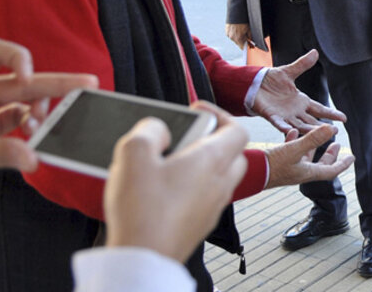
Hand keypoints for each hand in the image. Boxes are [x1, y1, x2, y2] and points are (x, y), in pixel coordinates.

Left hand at [0, 37, 96, 171]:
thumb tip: (32, 157)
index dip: (17, 59)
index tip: (26, 79)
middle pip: (21, 81)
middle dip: (55, 84)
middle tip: (87, 86)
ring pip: (22, 103)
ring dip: (39, 112)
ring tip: (44, 127)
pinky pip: (16, 124)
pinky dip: (29, 130)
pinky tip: (34, 140)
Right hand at [104, 101, 248, 262]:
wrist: (142, 260)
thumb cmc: (142, 210)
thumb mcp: (133, 153)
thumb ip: (150, 129)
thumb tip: (160, 128)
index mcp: (212, 160)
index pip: (237, 129)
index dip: (219, 114)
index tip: (196, 112)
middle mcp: (220, 183)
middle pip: (233, 153)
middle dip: (213, 140)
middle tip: (185, 138)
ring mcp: (213, 206)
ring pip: (220, 176)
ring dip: (203, 165)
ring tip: (169, 164)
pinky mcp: (200, 224)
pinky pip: (206, 197)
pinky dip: (194, 188)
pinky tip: (164, 191)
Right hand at [225, 23, 251, 49]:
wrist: (236, 13)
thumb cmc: (243, 21)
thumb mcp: (249, 29)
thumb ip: (250, 37)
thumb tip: (251, 41)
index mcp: (238, 38)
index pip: (242, 47)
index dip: (246, 47)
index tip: (249, 45)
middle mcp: (232, 38)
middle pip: (238, 43)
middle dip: (242, 41)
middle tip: (246, 37)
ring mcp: (228, 35)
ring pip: (234, 39)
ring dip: (238, 37)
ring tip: (241, 31)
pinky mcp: (226, 31)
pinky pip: (231, 35)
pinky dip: (234, 34)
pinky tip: (237, 29)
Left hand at [251, 50, 345, 133]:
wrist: (252, 84)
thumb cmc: (270, 80)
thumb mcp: (289, 72)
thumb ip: (302, 64)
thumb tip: (315, 52)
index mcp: (301, 101)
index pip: (319, 108)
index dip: (331, 113)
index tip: (344, 118)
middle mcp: (295, 111)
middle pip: (312, 120)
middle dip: (322, 126)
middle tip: (335, 131)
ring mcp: (284, 115)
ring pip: (299, 125)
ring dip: (308, 130)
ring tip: (318, 134)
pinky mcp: (271, 116)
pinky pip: (279, 123)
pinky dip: (284, 128)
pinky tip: (290, 131)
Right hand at [264, 124, 354, 187]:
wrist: (251, 173)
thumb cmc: (273, 165)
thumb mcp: (295, 150)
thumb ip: (313, 139)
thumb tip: (332, 128)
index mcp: (308, 173)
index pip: (331, 171)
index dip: (342, 164)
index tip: (352, 158)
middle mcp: (300, 172)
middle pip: (320, 165)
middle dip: (330, 155)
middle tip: (337, 146)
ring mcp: (289, 168)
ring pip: (305, 157)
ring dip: (312, 146)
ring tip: (318, 134)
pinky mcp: (278, 162)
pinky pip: (290, 151)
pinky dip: (294, 141)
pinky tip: (292, 131)